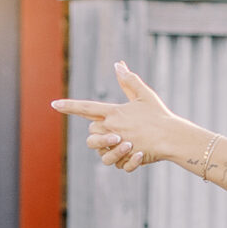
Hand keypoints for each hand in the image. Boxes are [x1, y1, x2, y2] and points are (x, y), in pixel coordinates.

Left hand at [52, 61, 180, 171]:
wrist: (172, 138)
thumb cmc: (159, 115)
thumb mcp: (144, 95)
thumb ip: (129, 80)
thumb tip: (118, 64)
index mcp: (114, 113)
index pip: (86, 108)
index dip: (69, 106)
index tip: (54, 105)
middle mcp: (112, 129)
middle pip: (92, 133)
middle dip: (100, 133)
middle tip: (118, 131)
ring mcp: (117, 146)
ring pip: (99, 150)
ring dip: (108, 148)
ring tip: (126, 144)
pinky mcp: (124, 159)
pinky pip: (114, 163)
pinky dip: (122, 160)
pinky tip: (135, 153)